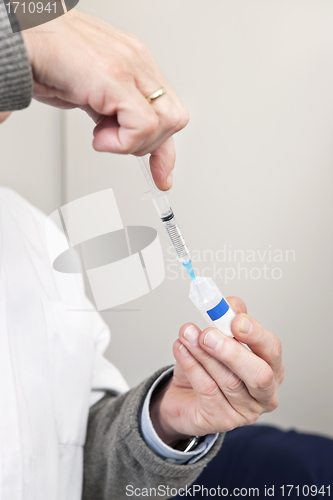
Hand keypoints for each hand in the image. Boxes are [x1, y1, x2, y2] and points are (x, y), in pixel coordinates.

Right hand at [22, 10, 188, 189]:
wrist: (21, 43)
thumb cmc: (47, 62)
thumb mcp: (92, 95)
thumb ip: (113, 114)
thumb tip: (119, 140)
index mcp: (135, 65)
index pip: (169, 110)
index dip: (165, 149)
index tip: (161, 174)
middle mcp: (138, 63)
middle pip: (174, 119)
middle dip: (147, 145)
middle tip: (115, 140)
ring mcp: (130, 67)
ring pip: (164, 123)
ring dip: (132, 143)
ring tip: (101, 132)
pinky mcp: (116, 78)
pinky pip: (142, 125)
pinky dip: (122, 142)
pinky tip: (99, 135)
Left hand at [150, 297, 283, 445]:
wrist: (184, 398)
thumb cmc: (209, 368)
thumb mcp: (220, 339)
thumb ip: (228, 319)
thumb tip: (231, 304)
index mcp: (272, 368)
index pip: (272, 350)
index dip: (255, 334)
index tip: (235, 319)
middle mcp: (265, 393)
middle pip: (258, 374)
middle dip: (232, 351)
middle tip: (208, 334)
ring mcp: (245, 411)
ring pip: (228, 381)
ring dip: (203, 354)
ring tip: (187, 334)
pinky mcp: (222, 421)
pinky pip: (207, 390)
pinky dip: (192, 366)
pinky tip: (181, 349)